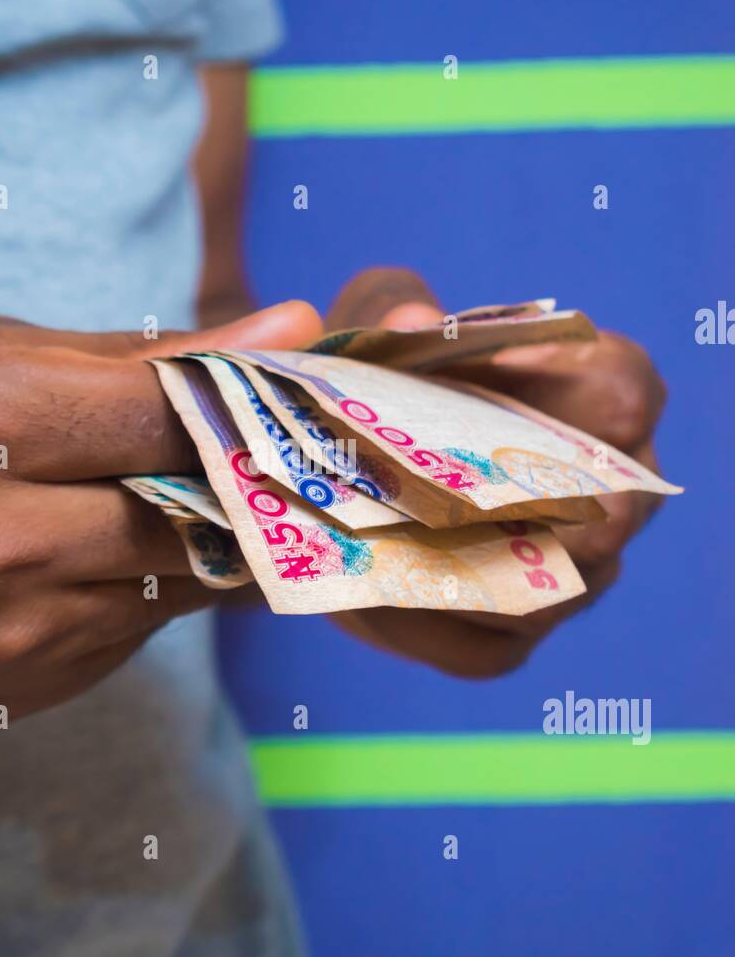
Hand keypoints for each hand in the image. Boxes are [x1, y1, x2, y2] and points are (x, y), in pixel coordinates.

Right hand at [0, 301, 320, 727]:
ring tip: (184, 481)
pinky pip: (146, 625)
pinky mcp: (27, 688)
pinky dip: (154, 581)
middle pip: (193, 505)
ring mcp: (7, 636)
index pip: (166, 414)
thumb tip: (289, 331)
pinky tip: (111, 544)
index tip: (298, 376)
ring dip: (206, 528)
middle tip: (270, 436)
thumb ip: (143, 357)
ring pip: (185, 576)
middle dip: (241, 468)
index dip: (243, 395)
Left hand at [324, 268, 666, 676]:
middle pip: (608, 516)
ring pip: (545, 595)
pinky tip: (363, 587)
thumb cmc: (380, 378)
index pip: (626, 392)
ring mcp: (567, 581)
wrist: (330, 469)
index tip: (482, 369)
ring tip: (381, 539)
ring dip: (462, 569)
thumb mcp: (374, 324)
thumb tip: (413, 324)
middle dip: (521, 502)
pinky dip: (420, 620)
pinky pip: (482, 646)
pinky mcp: (506, 642)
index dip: (569, 382)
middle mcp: (606, 499)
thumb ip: (389, 310)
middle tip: (435, 483)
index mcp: (594, 404)